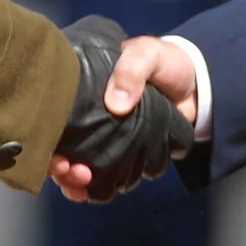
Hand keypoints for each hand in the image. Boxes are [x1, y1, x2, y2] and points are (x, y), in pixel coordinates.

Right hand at [48, 18, 191, 201]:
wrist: (197, 86)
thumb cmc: (165, 63)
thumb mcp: (147, 55)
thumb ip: (132, 71)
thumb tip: (116, 104)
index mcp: (84, 88)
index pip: (55, 113)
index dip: (48, 132)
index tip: (54, 149)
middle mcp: (87, 115)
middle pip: (60, 144)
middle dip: (58, 165)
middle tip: (71, 171)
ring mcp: (103, 137)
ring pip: (77, 165)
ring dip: (73, 180)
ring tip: (83, 182)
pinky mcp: (122, 155)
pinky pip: (103, 176)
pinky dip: (96, 187)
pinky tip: (95, 190)